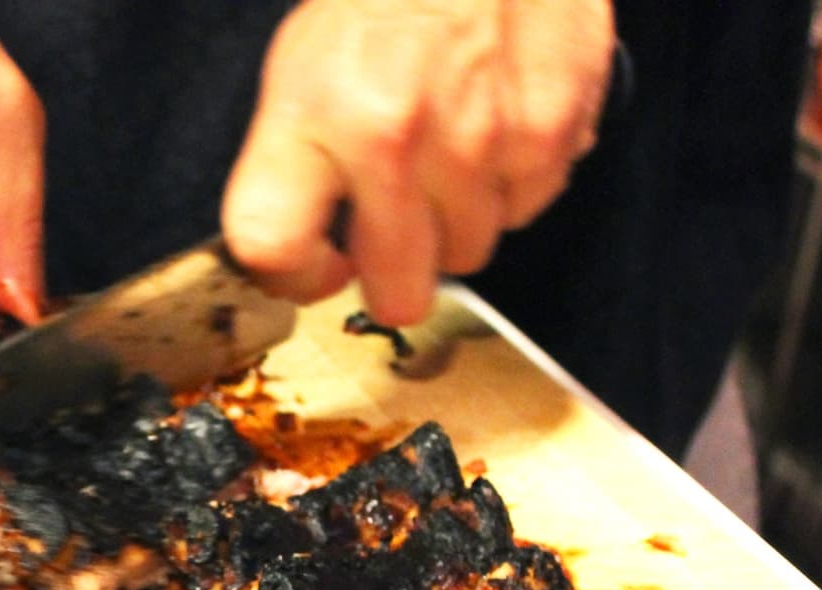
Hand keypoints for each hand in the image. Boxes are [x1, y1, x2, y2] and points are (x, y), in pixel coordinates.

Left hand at [222, 0, 613, 325]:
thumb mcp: (301, 69)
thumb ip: (296, 167)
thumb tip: (307, 253)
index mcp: (312, 114)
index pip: (274, 246)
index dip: (294, 278)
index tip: (317, 269)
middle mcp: (391, 136)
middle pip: (397, 289)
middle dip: (393, 280)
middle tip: (393, 243)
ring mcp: (477, 141)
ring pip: (467, 254)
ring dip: (455, 223)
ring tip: (447, 155)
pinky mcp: (547, 134)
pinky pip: (524, 210)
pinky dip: (510, 185)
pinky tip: (494, 129)